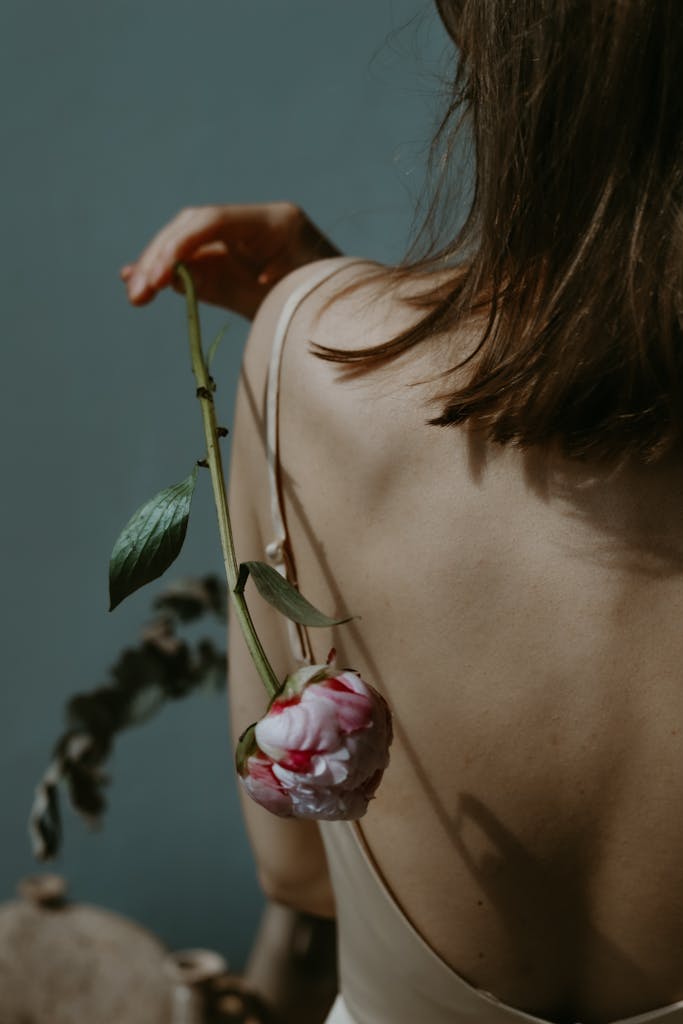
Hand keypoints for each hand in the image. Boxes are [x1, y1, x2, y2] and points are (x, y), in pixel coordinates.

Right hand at [120, 202, 340, 319]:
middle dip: (161, 259)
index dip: (179, 246)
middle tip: (138, 294)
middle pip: (193, 228)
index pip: (212, 221)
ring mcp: (244, 244)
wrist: (355, 325)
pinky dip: (170, 274)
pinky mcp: (237, 265)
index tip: (156, 278)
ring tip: (135, 295)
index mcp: (276, 222)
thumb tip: (174, 282)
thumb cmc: (331, 314)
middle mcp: (255, 226)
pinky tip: (139, 282)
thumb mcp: (289, 305)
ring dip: (158, 268)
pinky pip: (197, 265)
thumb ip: (235, 291)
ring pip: (189, 246)